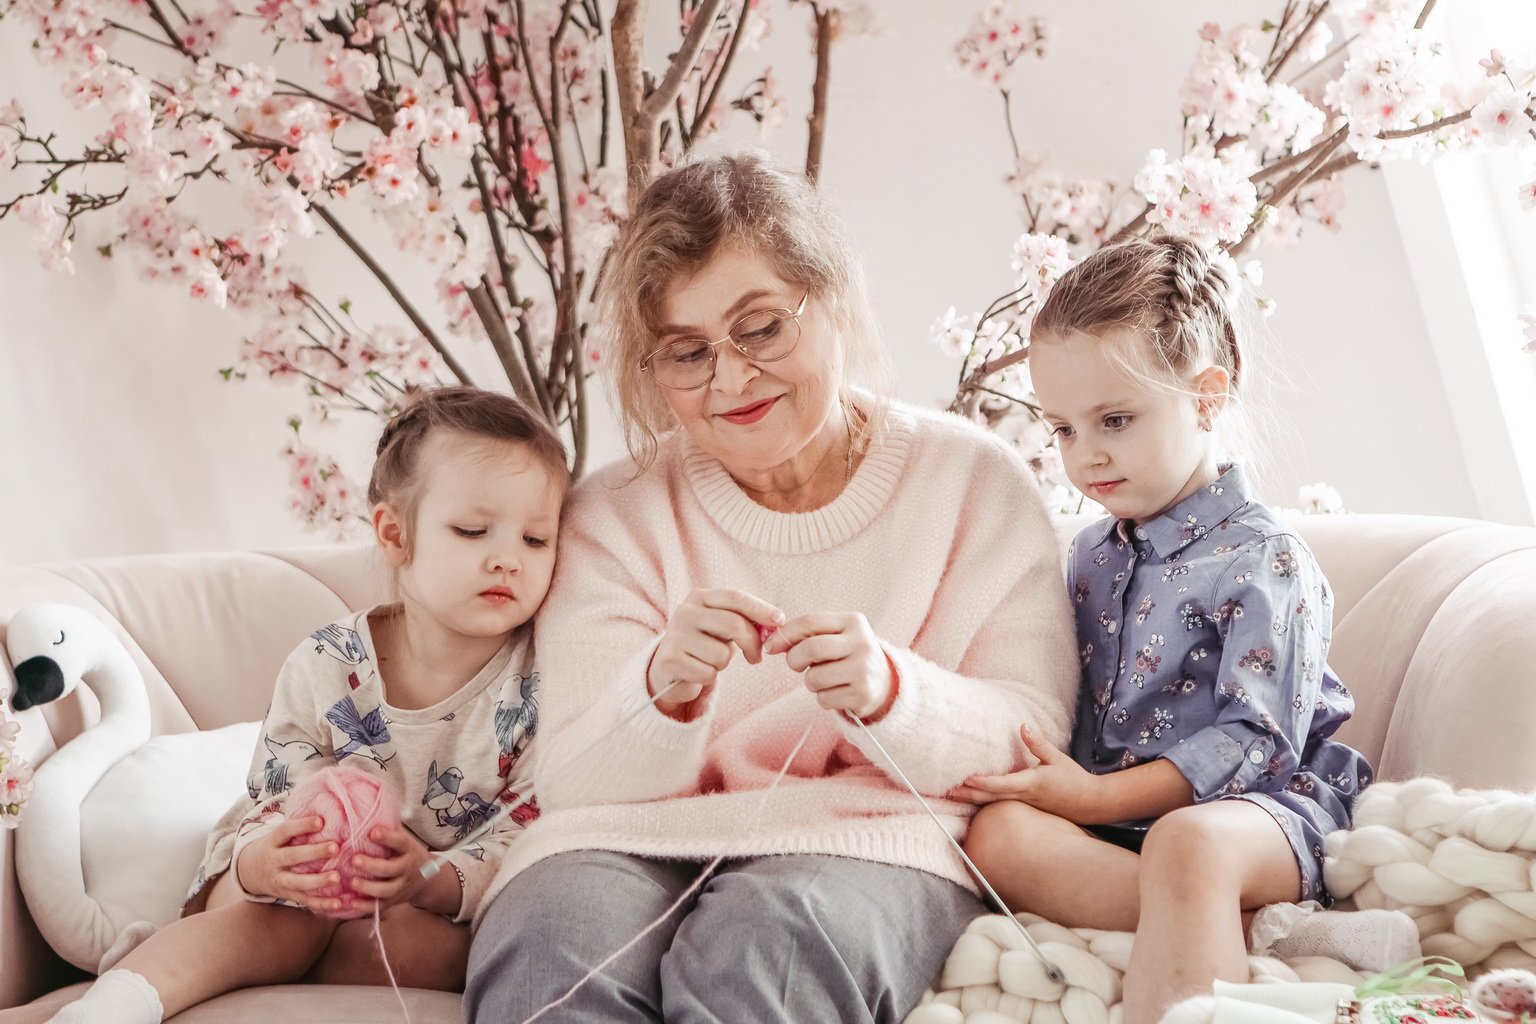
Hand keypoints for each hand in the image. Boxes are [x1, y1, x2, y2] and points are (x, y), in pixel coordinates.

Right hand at [233, 816, 345, 914]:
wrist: (248, 871)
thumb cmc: (276, 846)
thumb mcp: (279, 835)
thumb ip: (298, 827)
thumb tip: (329, 806)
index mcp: (272, 842)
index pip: (285, 831)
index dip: (301, 825)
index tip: (321, 820)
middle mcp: (273, 861)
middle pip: (292, 856)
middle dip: (313, 853)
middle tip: (335, 848)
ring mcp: (278, 880)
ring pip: (297, 882)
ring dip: (318, 881)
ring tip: (337, 878)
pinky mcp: (286, 895)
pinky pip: (304, 901)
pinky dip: (321, 904)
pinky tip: (338, 904)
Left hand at [346, 825, 433, 912]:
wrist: (426, 880)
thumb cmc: (405, 853)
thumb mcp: (404, 839)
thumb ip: (389, 827)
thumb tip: (365, 801)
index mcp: (409, 850)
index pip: (400, 842)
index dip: (387, 837)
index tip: (372, 831)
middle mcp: (406, 869)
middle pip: (392, 869)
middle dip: (373, 865)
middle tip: (354, 859)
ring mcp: (400, 887)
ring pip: (386, 890)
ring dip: (368, 887)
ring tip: (352, 882)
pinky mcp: (392, 902)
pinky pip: (379, 907)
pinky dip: (365, 907)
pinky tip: (351, 903)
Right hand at [648, 589, 784, 719]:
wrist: (668, 667)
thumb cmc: (704, 642)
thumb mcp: (722, 625)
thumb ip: (744, 620)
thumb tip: (776, 622)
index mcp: (699, 597)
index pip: (736, 597)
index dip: (761, 609)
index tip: (780, 620)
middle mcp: (685, 612)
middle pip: (733, 624)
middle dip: (752, 643)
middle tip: (756, 657)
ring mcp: (675, 635)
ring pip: (721, 654)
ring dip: (724, 663)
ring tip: (711, 660)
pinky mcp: (670, 659)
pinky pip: (708, 673)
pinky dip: (709, 677)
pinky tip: (698, 671)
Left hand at [763, 612, 894, 719]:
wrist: (883, 682)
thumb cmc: (847, 655)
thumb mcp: (835, 636)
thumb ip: (806, 635)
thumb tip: (771, 643)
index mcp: (853, 622)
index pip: (810, 622)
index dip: (785, 634)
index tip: (770, 646)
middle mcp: (862, 643)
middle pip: (812, 648)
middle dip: (795, 659)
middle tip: (796, 665)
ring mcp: (864, 670)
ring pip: (815, 678)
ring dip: (811, 682)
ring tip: (825, 678)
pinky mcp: (863, 694)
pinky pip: (824, 699)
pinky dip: (823, 698)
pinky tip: (837, 691)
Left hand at [950, 725, 1103, 822]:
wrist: (1090, 803)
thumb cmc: (1073, 780)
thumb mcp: (1057, 758)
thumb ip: (1038, 743)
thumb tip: (1023, 726)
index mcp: (1030, 783)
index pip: (1000, 785)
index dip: (981, 782)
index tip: (965, 778)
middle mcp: (1023, 797)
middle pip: (989, 797)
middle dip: (967, 794)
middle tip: (946, 790)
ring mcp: (1023, 804)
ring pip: (992, 803)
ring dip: (972, 800)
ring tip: (952, 794)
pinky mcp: (1025, 807)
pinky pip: (1000, 804)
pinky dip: (985, 801)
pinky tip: (974, 799)